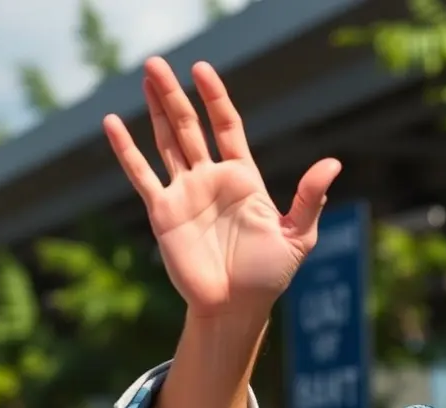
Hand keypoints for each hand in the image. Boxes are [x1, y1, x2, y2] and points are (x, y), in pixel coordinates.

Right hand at [102, 57, 341, 318]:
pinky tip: (112, 123)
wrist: (236, 308)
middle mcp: (212, 179)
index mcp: (244, 178)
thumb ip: (310, 198)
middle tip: (158, 62)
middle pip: (190, 126)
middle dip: (176, 94)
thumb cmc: (269, 275)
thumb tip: (333, 163)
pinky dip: (126, 150)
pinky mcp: (163, 212)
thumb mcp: (298, 235)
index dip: (216, 99)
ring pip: (166, 141)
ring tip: (144, 76)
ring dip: (155, 109)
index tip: (203, 71)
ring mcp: (185, 193)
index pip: (227, 127)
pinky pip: (142, 175)